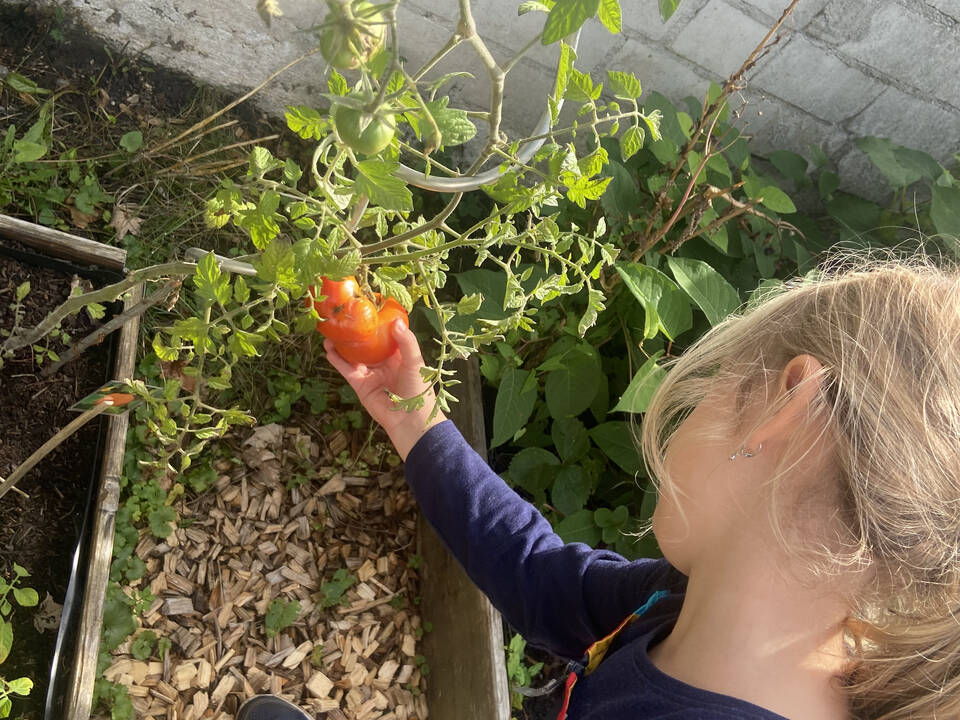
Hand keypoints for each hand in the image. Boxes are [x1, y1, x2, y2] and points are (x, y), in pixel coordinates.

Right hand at [324, 319, 446, 459]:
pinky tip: (329, 350)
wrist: (410, 418)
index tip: (367, 309)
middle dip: (355, 333)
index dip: (376, 324)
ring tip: (331, 331)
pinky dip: (337, 360)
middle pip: (366, 344)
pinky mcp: (360, 385)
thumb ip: (406, 341)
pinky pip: (347, 370)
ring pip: (353, 355)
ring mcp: (370, 373)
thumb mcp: (415, 361)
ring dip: (342, 345)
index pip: (385, 336)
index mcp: (398, 355)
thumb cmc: (418, 389)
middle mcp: (383, 362)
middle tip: (343, 318)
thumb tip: (395, 322)